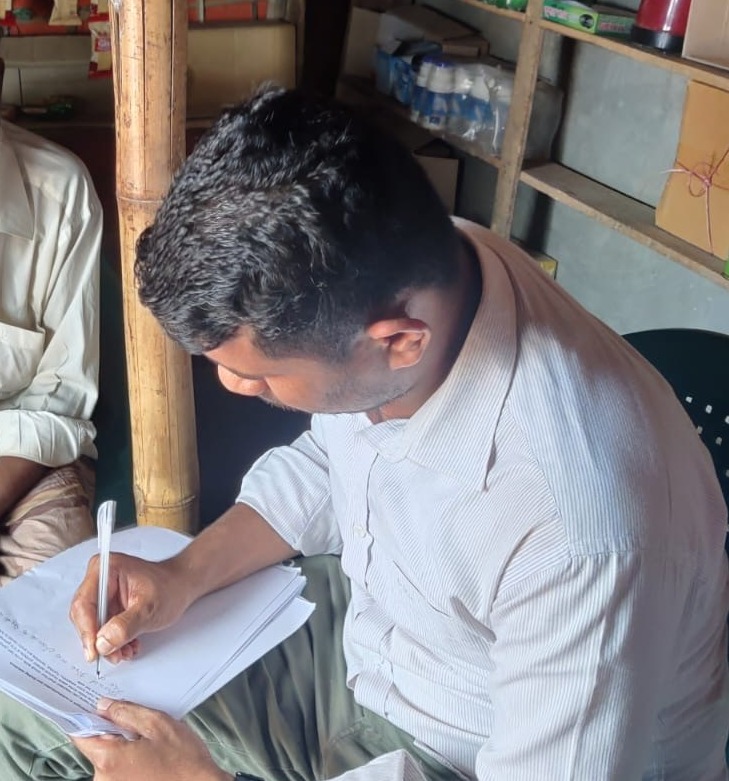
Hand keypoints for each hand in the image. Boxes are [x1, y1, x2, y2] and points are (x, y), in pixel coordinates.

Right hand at [69, 552, 192, 664]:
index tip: (95, 651)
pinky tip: (128, 646)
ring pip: (93, 625)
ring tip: (126, 651)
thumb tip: (102, 642)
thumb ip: (125, 626)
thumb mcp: (149, 608)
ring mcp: (104, 592)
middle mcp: (100, 578)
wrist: (182, 586)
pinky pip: (102, 628)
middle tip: (114, 655)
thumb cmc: (170, 587)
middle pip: (85, 616)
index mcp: (106, 568)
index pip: (84, 603)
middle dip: (99, 640)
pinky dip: (114, 641)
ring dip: (108, 644)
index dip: (87, 630)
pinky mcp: (108, 605)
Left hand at [71, 698, 229, 780]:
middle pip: (96, 745)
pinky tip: (151, 755)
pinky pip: (118, 769)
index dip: (87, 716)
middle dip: (113, 730)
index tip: (93, 705)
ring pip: (108, 757)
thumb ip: (127, 712)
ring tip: (150, 741)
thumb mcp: (158, 724)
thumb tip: (104, 705)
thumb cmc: (184, 763)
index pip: (81, 734)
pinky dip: (129, 758)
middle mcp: (103, 779)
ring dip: (123, 745)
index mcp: (108, 759)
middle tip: (137, 722)